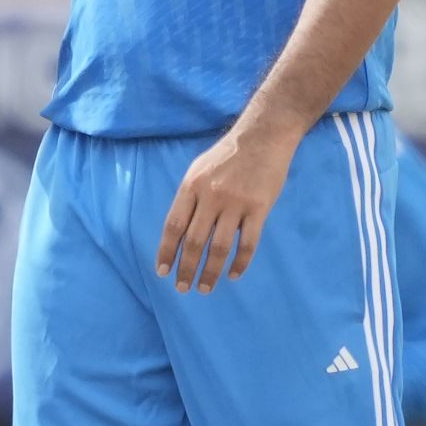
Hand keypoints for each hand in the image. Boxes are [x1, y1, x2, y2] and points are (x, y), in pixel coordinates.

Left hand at [156, 124, 297, 293]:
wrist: (262, 137)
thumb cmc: (227, 155)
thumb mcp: (198, 169)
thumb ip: (189, 196)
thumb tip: (179, 228)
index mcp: (191, 186)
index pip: (173, 225)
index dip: (166, 250)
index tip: (162, 271)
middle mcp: (210, 196)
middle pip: (194, 241)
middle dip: (186, 268)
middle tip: (182, 288)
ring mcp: (236, 203)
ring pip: (219, 247)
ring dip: (210, 271)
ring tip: (204, 288)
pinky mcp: (259, 208)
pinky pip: (248, 243)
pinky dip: (240, 262)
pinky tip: (233, 275)